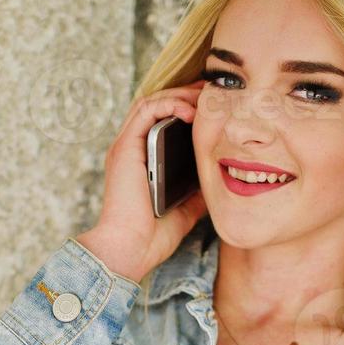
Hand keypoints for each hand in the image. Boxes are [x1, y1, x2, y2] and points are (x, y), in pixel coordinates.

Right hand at [76, 80, 210, 281]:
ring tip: (205, 97)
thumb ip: (197, 193)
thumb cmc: (153, 237)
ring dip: (179, 94)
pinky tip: (190, 111)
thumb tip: (218, 182)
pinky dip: (169, 103)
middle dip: (185, 95)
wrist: (131, 250)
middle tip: (213, 95)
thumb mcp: (186, 210)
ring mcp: (126, 147)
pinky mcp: (125, 147)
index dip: (186, 109)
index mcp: (142, 162)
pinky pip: (146, 110)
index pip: (161, 122)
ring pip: (151, 101)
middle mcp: (131, 150)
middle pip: (156, 106)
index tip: (214, 109)